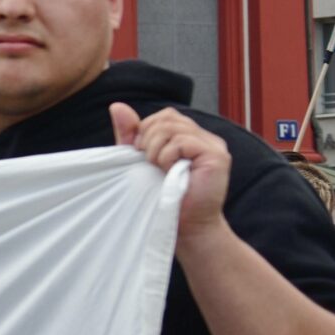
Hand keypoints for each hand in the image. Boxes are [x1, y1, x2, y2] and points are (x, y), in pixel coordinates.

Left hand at [113, 104, 230, 238]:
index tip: (141, 156)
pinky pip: (182, 141)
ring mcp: (213, 145)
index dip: (145, 131)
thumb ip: (131, 135)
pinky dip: (167, 157)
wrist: (185, 228)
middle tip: (151, 165)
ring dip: (156, 150)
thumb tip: (117, 106)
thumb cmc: (162, 198)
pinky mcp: (216, 156)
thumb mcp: (140, 161)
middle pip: (167, 118)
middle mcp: (205, 137)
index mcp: (190, 137)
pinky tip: (170, 172)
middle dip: (147, 141)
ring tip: (161, 170)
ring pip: (172, 127)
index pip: (164, 116)